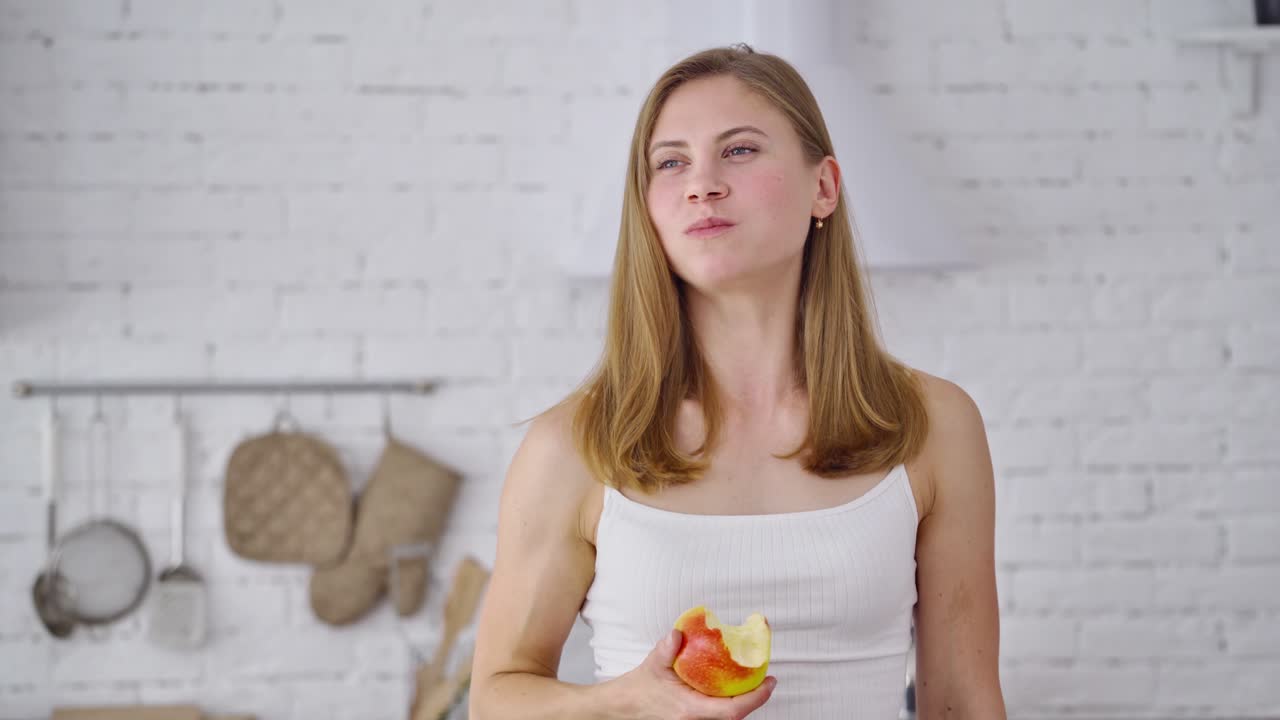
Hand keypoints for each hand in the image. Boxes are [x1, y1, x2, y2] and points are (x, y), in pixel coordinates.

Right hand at [601, 629, 776, 719]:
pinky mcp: (696, 718)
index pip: (732, 711)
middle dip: (755, 696)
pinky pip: (720, 712)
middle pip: (736, 714)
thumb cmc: (639, 688)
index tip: (770, 681)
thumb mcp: (652, 664)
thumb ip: (666, 649)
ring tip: (754, 676)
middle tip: (767, 676)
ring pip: (729, 715)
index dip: (755, 698)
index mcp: (689, 710)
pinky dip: (731, 698)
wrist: (625, 707)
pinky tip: (734, 682)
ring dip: (744, 698)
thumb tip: (678, 633)